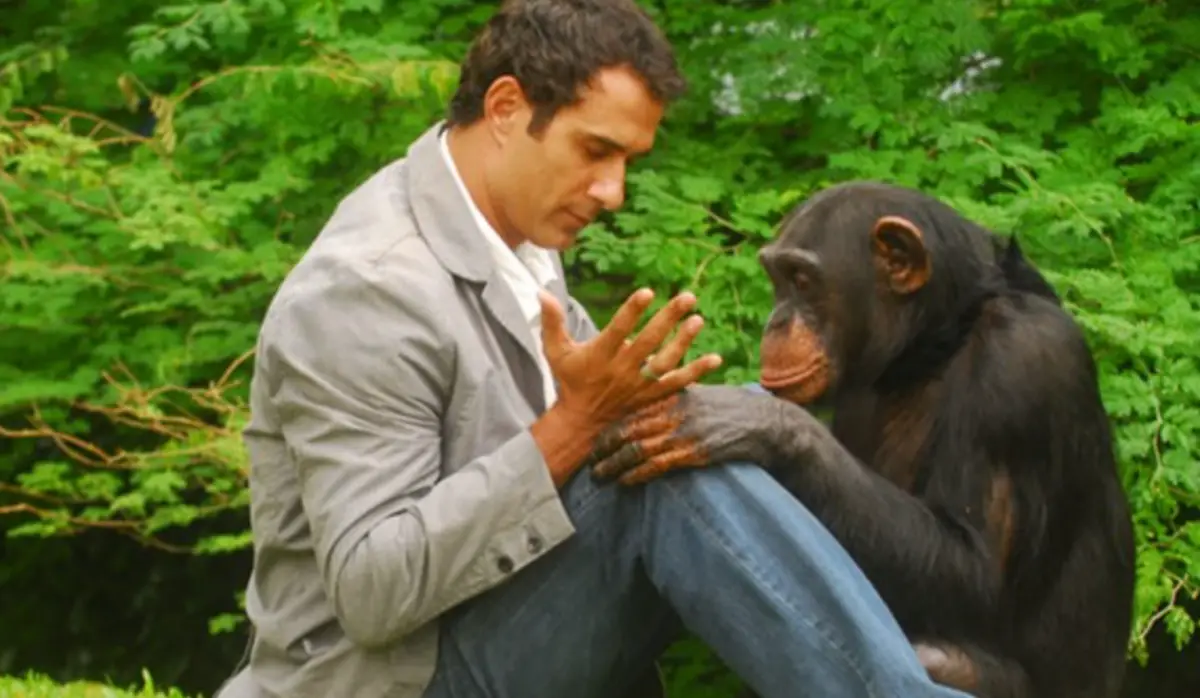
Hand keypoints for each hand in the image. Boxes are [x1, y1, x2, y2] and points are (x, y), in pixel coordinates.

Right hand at [538, 288, 721, 429]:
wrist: (583, 421)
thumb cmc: (570, 380)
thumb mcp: (556, 351)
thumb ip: (552, 322)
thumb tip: (542, 292)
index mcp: (600, 355)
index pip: (618, 329)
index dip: (632, 311)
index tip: (647, 292)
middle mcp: (622, 369)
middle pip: (648, 341)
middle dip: (668, 318)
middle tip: (687, 296)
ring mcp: (639, 384)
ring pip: (665, 362)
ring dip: (684, 341)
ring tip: (698, 320)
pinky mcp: (652, 395)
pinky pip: (677, 384)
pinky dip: (697, 372)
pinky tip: (716, 359)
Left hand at [587, 384, 796, 485]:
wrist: (763, 424)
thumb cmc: (729, 408)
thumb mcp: (699, 394)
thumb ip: (672, 397)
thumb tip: (647, 401)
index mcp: (672, 395)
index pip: (630, 412)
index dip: (608, 430)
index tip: (593, 443)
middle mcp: (674, 412)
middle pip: (627, 432)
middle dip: (603, 450)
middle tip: (589, 465)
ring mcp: (684, 432)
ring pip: (637, 451)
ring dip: (614, 467)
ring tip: (599, 477)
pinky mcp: (695, 452)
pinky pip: (658, 466)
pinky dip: (638, 475)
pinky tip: (625, 482)